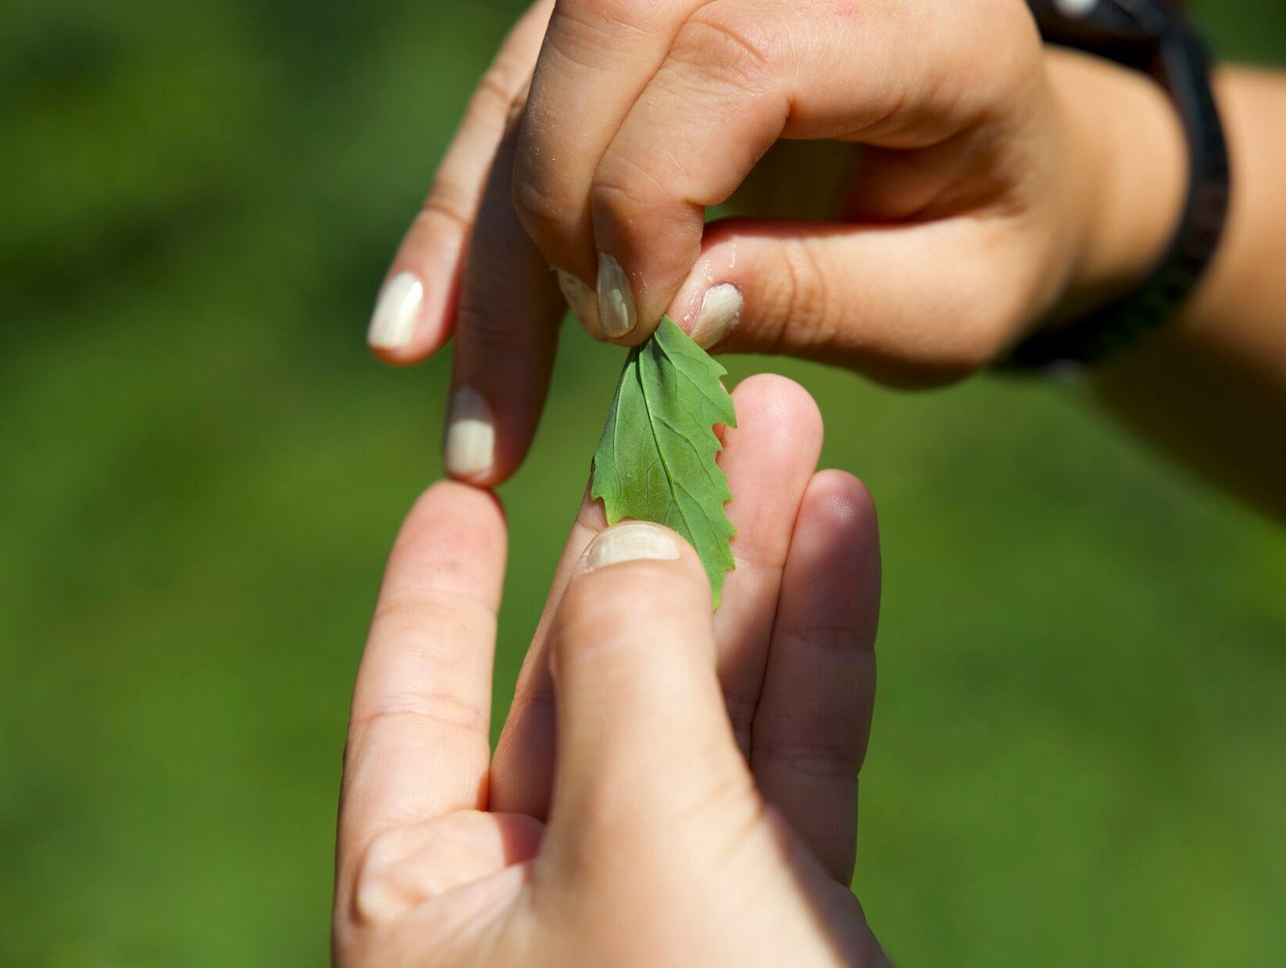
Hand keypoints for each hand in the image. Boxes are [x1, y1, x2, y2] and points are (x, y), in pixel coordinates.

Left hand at [334, 376, 887, 965]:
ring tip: (795, 429)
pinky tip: (842, 537)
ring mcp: (661, 907)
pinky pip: (789, 765)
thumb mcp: (632, 830)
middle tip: (697, 402)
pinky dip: (817, 656)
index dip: (434, 590)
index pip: (408, 706)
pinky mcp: (771, 920)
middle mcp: (532, 902)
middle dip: (650, 533)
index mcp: (424, 902)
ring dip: (755, 568)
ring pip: (706, 706)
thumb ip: (624, 667)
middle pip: (586, 675)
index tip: (458, 489)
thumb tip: (632, 541)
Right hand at [366, 0, 1182, 484]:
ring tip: (441, 374)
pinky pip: (529, 67)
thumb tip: (657, 312)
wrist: (1000, 154)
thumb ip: (828, 298)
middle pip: (618, 9)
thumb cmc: (989, 234)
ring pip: (549, 39)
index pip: (745, 56)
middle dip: (554, 196)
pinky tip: (421, 319)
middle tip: (562, 351)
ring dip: (485, 219)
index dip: (653, 192)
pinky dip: (475, 199)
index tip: (633, 330)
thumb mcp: (956, 303)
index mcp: (930, 3)